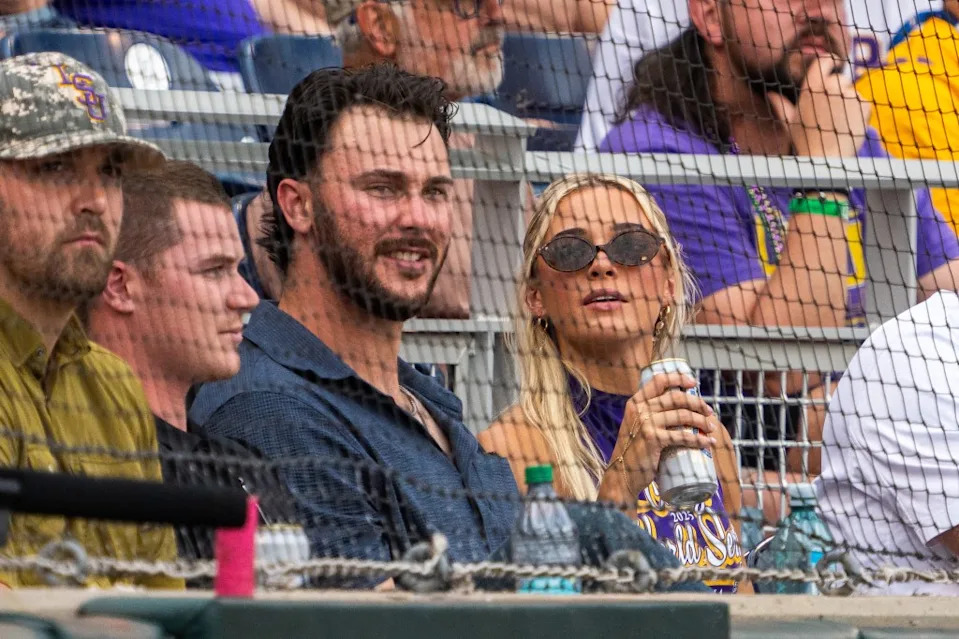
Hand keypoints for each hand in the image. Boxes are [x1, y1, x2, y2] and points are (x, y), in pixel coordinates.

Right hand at [598, 372, 718, 503]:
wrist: (622, 474)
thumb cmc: (632, 451)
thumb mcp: (635, 426)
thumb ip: (649, 416)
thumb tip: (677, 409)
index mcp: (636, 402)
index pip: (659, 380)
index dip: (678, 378)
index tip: (693, 383)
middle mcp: (640, 409)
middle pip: (676, 397)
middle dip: (697, 403)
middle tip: (709, 411)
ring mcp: (646, 423)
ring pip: (683, 415)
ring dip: (702, 421)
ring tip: (711, 427)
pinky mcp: (654, 439)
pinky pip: (683, 436)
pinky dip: (700, 440)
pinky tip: (709, 443)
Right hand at [767, 54, 871, 158]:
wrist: (825, 158)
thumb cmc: (805, 141)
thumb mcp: (790, 122)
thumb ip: (781, 105)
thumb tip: (769, 94)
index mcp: (811, 87)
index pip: (824, 61)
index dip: (829, 63)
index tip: (831, 68)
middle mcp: (830, 86)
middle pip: (840, 79)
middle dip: (838, 92)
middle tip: (830, 113)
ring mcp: (849, 94)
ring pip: (852, 92)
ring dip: (849, 103)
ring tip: (838, 123)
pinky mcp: (863, 103)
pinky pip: (863, 103)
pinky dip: (859, 113)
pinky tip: (849, 126)